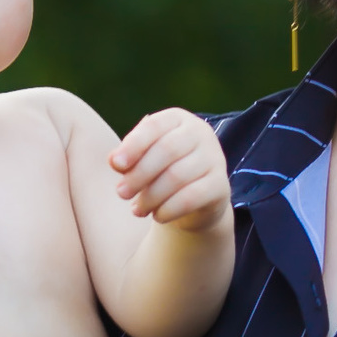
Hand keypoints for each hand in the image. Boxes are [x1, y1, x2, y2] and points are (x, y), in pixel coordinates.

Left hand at [109, 108, 231, 232]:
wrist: (194, 201)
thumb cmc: (159, 172)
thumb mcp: (141, 161)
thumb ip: (127, 158)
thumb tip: (114, 160)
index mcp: (178, 119)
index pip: (154, 126)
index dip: (133, 145)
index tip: (115, 165)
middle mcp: (201, 133)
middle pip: (167, 150)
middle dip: (139, 174)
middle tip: (121, 193)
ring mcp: (215, 158)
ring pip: (178, 176)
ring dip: (151, 196)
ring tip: (136, 210)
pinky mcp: (221, 185)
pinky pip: (192, 197)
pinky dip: (169, 209)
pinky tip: (156, 216)